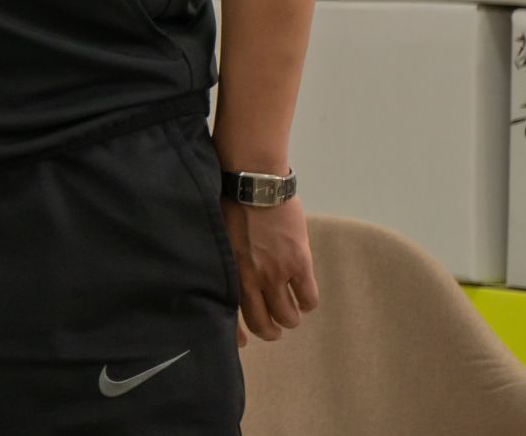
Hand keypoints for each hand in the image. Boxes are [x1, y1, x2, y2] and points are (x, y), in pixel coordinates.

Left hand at [223, 195, 318, 346]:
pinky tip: (304, 296)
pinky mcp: (299, 264)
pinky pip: (309, 298)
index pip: (230, 317)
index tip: (242, 342)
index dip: (238, 336)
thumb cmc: (228, 202)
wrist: (253, 183)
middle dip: (270, 330)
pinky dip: (307, 302)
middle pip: (263, 323)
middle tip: (274, 328)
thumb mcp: (216, 236)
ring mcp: (276, 274)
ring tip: (291, 311)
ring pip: (289, 316)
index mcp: (227, 273)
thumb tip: (225, 273)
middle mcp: (250, 280)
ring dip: (291, 317)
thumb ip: (223, 260)